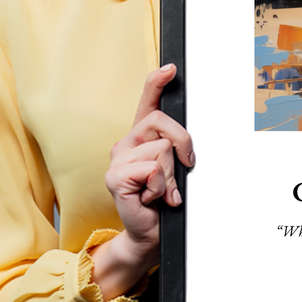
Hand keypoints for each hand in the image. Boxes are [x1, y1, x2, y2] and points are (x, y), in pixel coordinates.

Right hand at [90, 64, 194, 298]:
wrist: (150, 233)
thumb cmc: (164, 200)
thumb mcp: (175, 169)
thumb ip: (176, 149)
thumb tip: (186, 141)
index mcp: (141, 138)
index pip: (147, 102)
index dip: (157, 82)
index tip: (171, 68)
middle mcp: (126, 143)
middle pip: (162, 122)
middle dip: (183, 144)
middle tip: (184, 168)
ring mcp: (117, 159)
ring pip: (162, 149)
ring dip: (171, 175)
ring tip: (162, 191)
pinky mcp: (115, 177)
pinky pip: (152, 169)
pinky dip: (161, 187)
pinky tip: (152, 198)